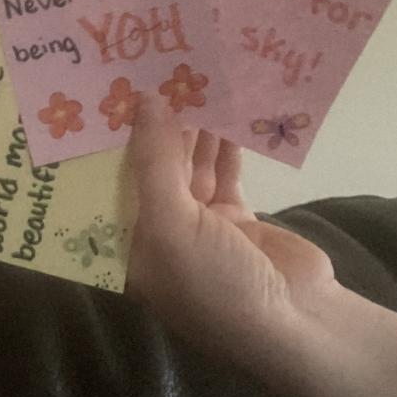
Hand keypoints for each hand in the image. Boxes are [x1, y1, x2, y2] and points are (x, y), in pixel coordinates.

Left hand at [125, 100, 336, 349]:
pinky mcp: (237, 217)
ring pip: (188, 166)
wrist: (295, 321)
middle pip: (146, 172)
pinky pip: (224, 171)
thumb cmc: (213, 283)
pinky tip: (224, 109)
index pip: (104, 187)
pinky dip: (225, 144)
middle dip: (149, 129)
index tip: (101, 96)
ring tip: (187, 81)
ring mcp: (199, 226)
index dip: (103, 145)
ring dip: (190, 130)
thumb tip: (145, 100)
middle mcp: (157, 235)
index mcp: (126, 248)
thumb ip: (155, 162)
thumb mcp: (170, 224)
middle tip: (149, 75)